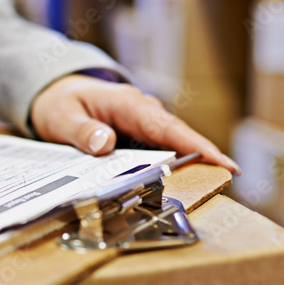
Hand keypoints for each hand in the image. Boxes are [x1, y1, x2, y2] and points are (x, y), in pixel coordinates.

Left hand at [30, 75, 240, 174]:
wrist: (55, 95)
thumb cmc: (60, 104)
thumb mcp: (61, 117)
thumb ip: (81, 131)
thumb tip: (105, 143)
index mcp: (127, 104)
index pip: (167, 126)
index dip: (196, 145)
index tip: (222, 161)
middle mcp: (143, 113)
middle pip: (179, 138)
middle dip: (205, 159)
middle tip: (228, 182)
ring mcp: (144, 126)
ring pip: (173, 147)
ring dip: (191, 167)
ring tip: (211, 190)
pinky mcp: (140, 138)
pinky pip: (160, 154)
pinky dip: (171, 169)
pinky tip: (180, 189)